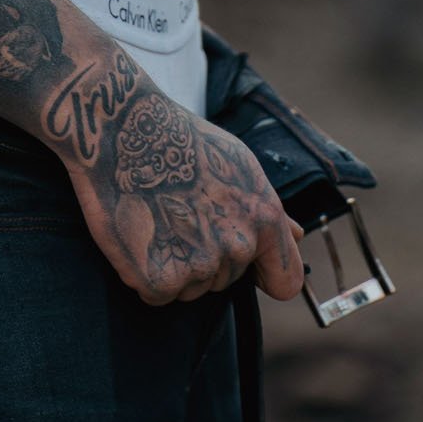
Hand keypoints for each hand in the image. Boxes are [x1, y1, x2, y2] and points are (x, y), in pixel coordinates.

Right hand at [65, 86, 305, 307]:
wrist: (124, 126)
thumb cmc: (181, 140)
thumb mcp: (237, 164)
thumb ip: (269, 210)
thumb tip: (298, 236)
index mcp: (264, 218)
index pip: (285, 281)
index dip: (265, 276)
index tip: (249, 270)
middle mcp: (237, 246)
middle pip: (225, 280)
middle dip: (203, 255)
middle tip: (176, 211)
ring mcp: (199, 266)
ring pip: (190, 289)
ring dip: (172, 265)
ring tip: (155, 217)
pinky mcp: (159, 280)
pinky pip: (157, 295)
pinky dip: (143, 273)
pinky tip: (138, 233)